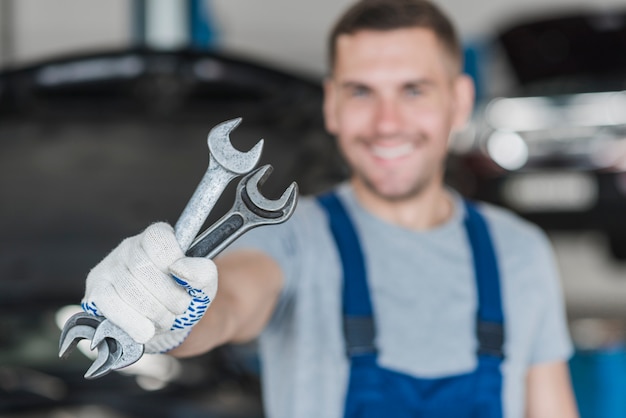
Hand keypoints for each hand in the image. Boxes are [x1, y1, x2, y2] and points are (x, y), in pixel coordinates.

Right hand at [81, 222, 217, 352]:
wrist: (164, 324)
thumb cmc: (182, 296)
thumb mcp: (203, 284)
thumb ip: (202, 271)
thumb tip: (180, 268)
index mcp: (156, 237)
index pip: (158, 239)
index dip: (173, 261)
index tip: (184, 281)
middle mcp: (129, 247)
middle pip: (144, 269)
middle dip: (168, 296)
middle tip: (180, 308)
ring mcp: (108, 269)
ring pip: (128, 289)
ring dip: (154, 312)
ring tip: (166, 319)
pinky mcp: (95, 293)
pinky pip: (110, 305)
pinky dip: (133, 322)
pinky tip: (146, 330)